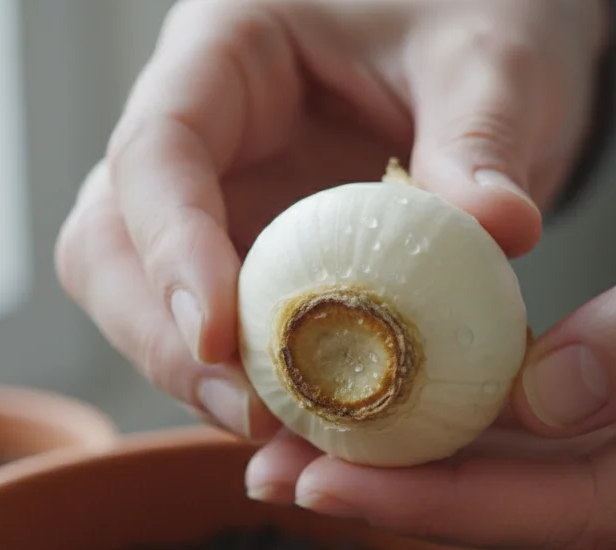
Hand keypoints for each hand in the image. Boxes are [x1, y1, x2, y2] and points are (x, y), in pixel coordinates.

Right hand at [56, 0, 610, 437]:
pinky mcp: (245, 264)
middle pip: (111, 244)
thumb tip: (503, 228)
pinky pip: (219, 338)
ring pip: (142, 304)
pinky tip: (308, 437)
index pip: (156, 150)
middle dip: (161, 339)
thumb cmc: (479, 20)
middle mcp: (195, 132)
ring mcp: (212, 204)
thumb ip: (485, 137)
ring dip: (196, 383)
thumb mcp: (493, 60)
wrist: (493, 61)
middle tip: (249, 414)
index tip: (217, 335)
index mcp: (227, 51)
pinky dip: (252, 393)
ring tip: (283, 442)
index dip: (169, 247)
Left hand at [248, 73, 615, 549]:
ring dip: (448, 477)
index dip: (450, 504)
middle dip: (420, 501)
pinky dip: (505, 441)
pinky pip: (599, 452)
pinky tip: (428, 418)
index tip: (326, 484)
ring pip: (572, 493)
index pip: (592, 506)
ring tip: (321, 453)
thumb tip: (541, 399)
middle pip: (565, 518)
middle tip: (284, 475)